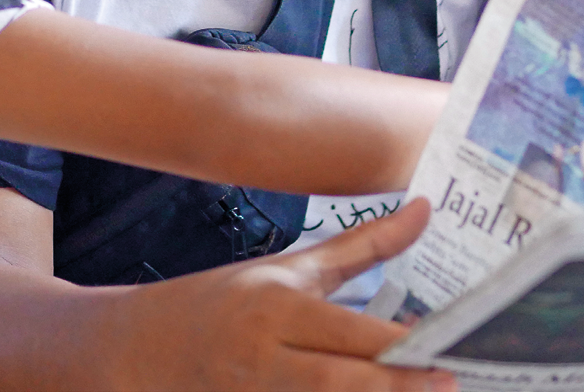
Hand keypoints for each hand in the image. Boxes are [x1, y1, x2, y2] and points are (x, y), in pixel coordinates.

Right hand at [110, 198, 454, 391]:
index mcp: (277, 310)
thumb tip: (424, 210)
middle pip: (342, 385)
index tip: (448, 348)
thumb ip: (363, 245)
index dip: (402, 349)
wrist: (135, 349)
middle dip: (398, 389)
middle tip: (448, 381)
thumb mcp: (292, 267)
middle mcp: (264, 363)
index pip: (352, 336)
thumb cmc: (225, 301)